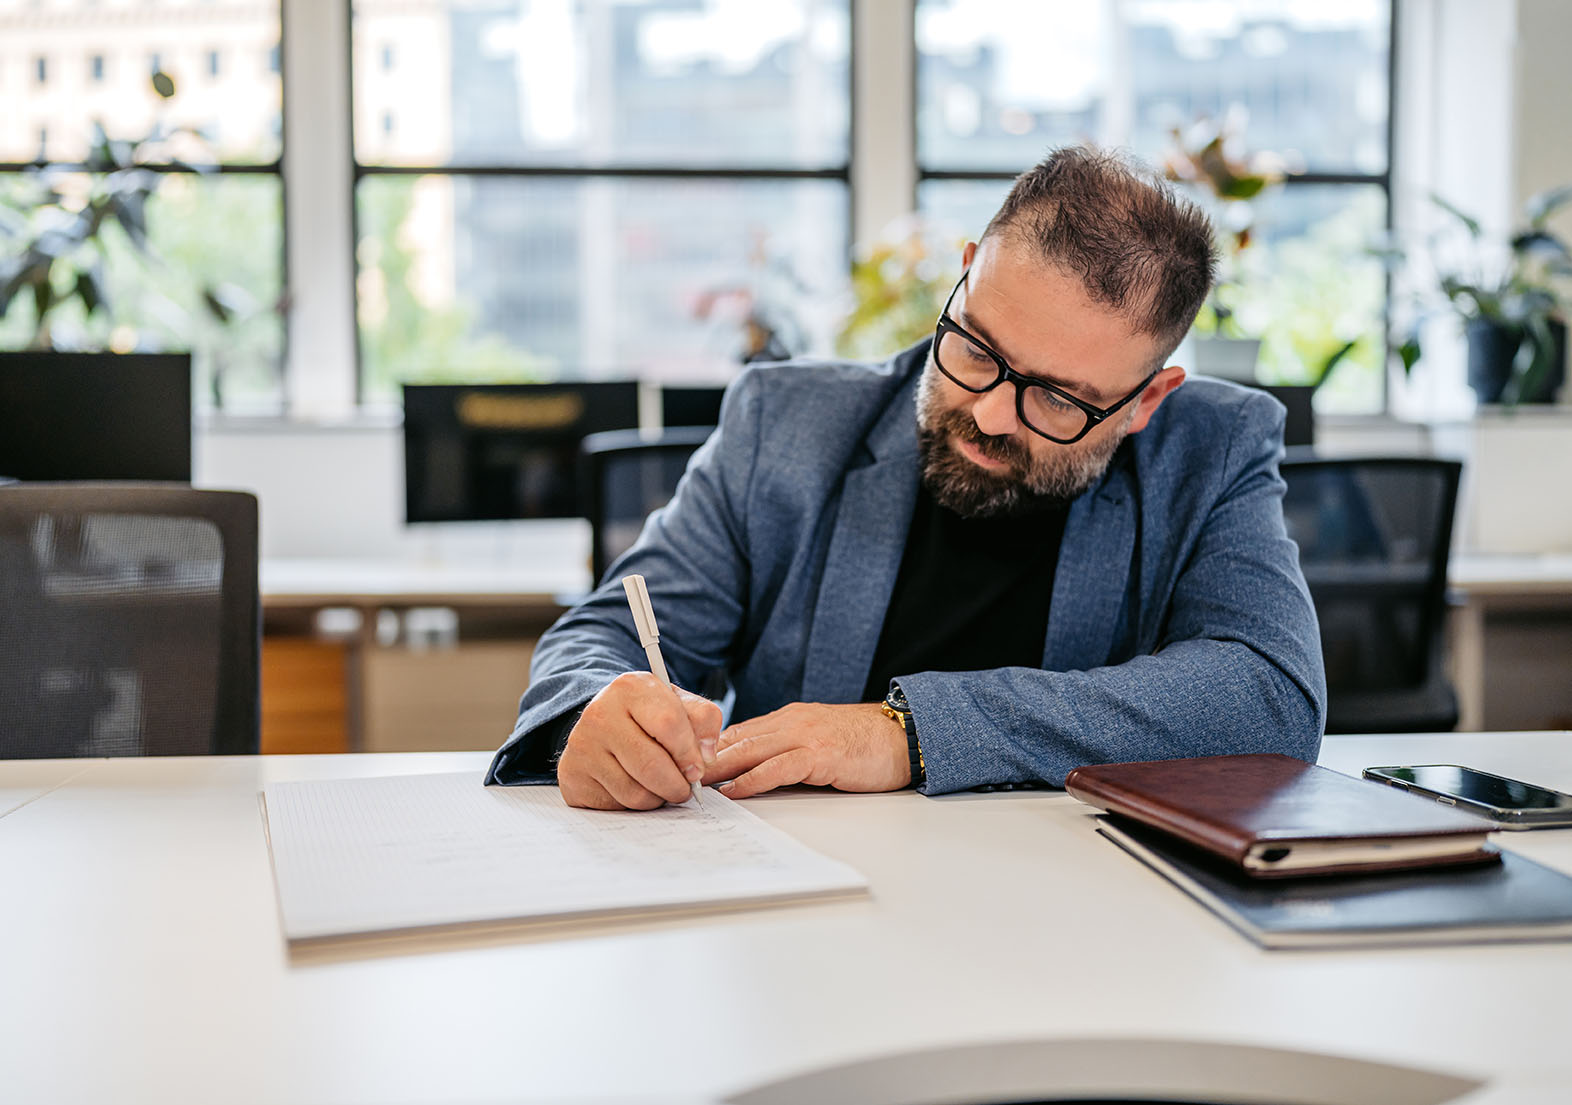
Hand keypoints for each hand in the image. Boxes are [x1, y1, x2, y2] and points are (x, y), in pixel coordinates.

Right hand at [557, 672, 722, 810]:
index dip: (690, 753)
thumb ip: (703, 721)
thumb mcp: (679, 705)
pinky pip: (616, 805)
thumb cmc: (648, 716)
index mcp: (630, 688)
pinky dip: (634, 806)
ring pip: (635, 792)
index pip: (669, 724)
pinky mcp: (572, 775)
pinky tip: (636, 787)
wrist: (604, 724)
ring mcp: (582, 745)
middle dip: (678, 785)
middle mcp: (600, 713)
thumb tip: (706, 757)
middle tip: (685, 788)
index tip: (698, 768)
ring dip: (657, 798)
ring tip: (659, 785)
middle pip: (652, 765)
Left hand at [703, 702, 909, 798]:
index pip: (739, 732)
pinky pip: (779, 767)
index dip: (709, 747)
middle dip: (702, 756)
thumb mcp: (818, 740)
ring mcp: (806, 737)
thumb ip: (788, 750)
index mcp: (789, 719)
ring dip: (718, 768)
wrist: (902, 736)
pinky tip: (734, 790)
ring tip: (691, 783)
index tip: (683, 761)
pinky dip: (752, 779)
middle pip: (737, 739)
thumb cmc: (864, 743)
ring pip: (751, 750)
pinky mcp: (821, 756)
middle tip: (673, 772)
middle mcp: (792, 723)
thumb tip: (753, 771)